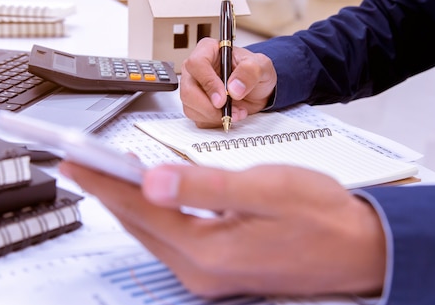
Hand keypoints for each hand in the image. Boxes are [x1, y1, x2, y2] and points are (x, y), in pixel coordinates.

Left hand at [60, 161, 385, 298]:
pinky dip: (153, 213)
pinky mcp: (218, 269)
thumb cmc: (323, 216)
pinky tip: (150, 195)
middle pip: (138, 224)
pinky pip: (170, 237)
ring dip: (126, 201)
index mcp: (207, 250)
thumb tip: (152, 180)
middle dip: (105, 190)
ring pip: (151, 232)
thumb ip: (206, 185)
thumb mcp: (267, 189)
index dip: (102, 181)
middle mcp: (200, 270)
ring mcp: (208, 274)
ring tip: (104, 173)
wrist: (362, 250)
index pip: (139, 208)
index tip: (73, 160)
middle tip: (78, 163)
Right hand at [180, 37, 276, 127]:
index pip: (197, 64)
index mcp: (208, 51)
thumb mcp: (261, 66)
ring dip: (215, 115)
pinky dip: (215, 121)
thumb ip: (250, 71)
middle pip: (188, 90)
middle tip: (228, 110)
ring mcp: (194, 88)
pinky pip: (198, 119)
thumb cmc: (254, 72)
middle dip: (209, 106)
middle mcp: (196, 69)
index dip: (208, 83)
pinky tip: (230, 114)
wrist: (257, 90)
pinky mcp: (196, 106)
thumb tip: (234, 88)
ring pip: (191, 107)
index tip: (222, 98)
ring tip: (236, 111)